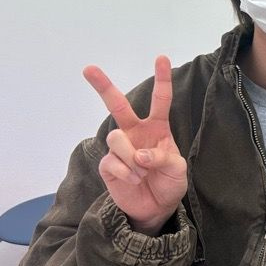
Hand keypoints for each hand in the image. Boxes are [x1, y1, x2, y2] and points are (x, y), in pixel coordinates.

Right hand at [83, 56, 187, 234]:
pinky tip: (134, 181)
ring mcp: (120, 147)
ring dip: (133, 158)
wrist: (155, 208)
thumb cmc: (169, 183)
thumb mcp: (177, 171)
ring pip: (117, 138)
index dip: (161, 79)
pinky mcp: (108, 164)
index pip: (160, 100)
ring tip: (143, 173)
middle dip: (103, 86)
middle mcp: (135, 132)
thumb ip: (163, 158)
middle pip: (117, 105)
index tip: (161, 58)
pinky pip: (113, 162)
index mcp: (157, 127)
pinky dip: (127, 174)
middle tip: (89, 69)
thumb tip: (140, 155)